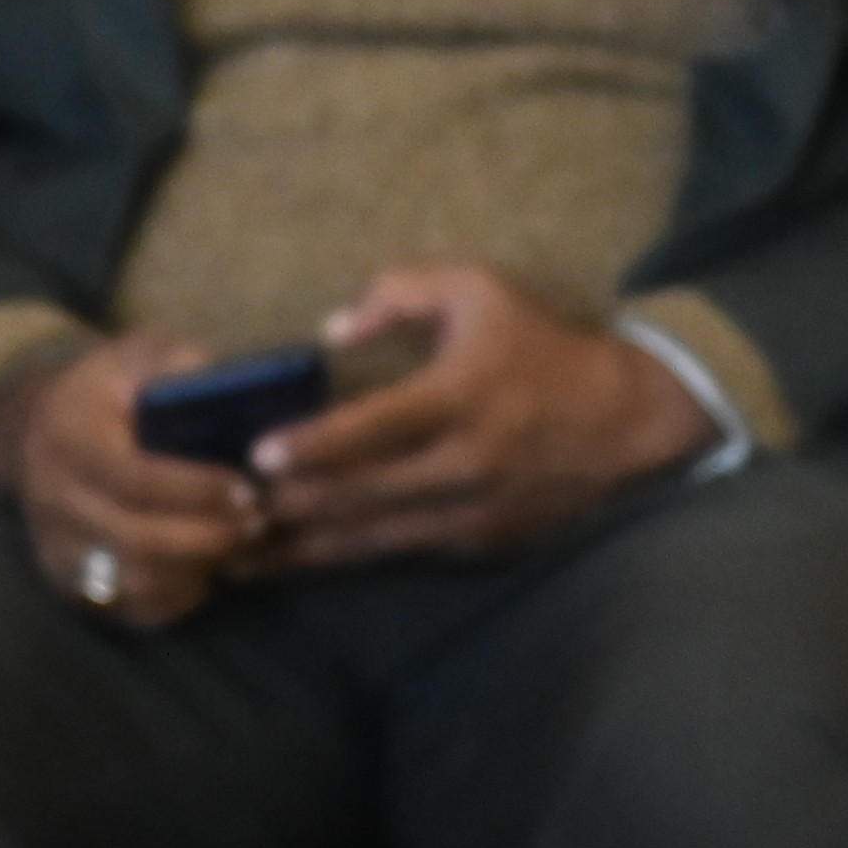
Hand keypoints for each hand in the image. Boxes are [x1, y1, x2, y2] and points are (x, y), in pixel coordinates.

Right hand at [0, 331, 266, 628]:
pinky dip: (176, 597)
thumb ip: (178, 364)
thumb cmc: (103, 390)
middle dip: (206, 535)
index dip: (195, 490)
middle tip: (256, 521)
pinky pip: (129, 607)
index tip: (247, 488)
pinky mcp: (68, 583)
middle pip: (135, 539)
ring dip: (196, 569)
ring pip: (134, 581)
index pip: (132, 477)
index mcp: (68, 436)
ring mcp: (55, 547)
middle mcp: (52, 498)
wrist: (32, 432)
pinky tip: (207, 568)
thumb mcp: (135, 356)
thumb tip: (228, 389)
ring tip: (238, 543)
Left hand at [245, 265, 719, 571]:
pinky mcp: (476, 544)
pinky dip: (345, 554)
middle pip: (360, 496)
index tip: (260, 455)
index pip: (377, 427)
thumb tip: (330, 333)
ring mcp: (471, 513)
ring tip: (236, 555)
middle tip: (220, 512)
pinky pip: (398, 551)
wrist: (626, 421)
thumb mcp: (478, 289)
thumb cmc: (539, 346)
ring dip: (303, 548)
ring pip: (372, 538)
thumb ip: (398, 291)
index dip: (316, 444)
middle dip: (288, 507)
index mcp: (461, 396)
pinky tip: (297, 558)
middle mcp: (464, 464)